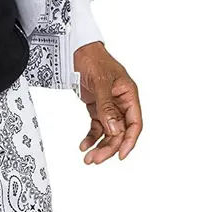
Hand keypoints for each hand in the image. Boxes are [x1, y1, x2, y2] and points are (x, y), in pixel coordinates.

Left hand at [74, 42, 141, 164]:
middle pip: (120, 132)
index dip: (129, 141)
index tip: (121, 155)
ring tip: (88, 158)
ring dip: (99, 146)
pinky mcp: (97, 109)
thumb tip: (114, 130)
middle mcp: (121, 103)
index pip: (134, 123)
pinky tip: (84, 146)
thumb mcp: (101, 83)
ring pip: (108, 133)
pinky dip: (91, 138)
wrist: (77, 52)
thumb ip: (107, 107)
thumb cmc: (94, 60)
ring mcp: (109, 107)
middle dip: (109, 147)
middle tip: (95, 159)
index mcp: (129, 94)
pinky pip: (96, 128)